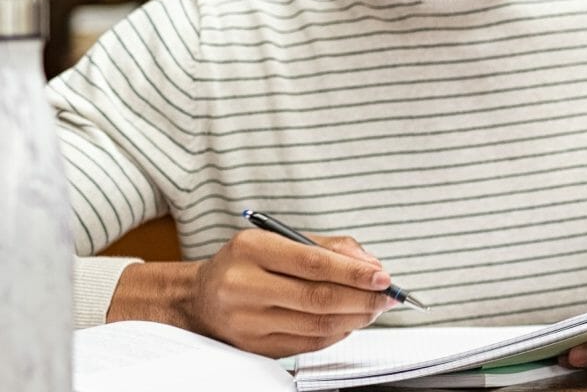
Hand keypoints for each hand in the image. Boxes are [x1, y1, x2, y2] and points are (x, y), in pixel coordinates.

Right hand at [153, 228, 397, 355]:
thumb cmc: (246, 264)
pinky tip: (350, 322)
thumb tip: (370, 263)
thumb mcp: (278, 240)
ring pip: (317, 324)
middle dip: (363, 298)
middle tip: (388, 296)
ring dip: (356, 317)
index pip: (313, 263)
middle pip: (318, 298)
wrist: (198, 298)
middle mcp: (244, 286)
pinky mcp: (255, 346)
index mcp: (251, 250)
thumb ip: (328, 247)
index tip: (382, 276)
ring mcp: (247, 321)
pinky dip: (338, 333)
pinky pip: (308, 343)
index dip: (354, 272)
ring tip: (375, 308)